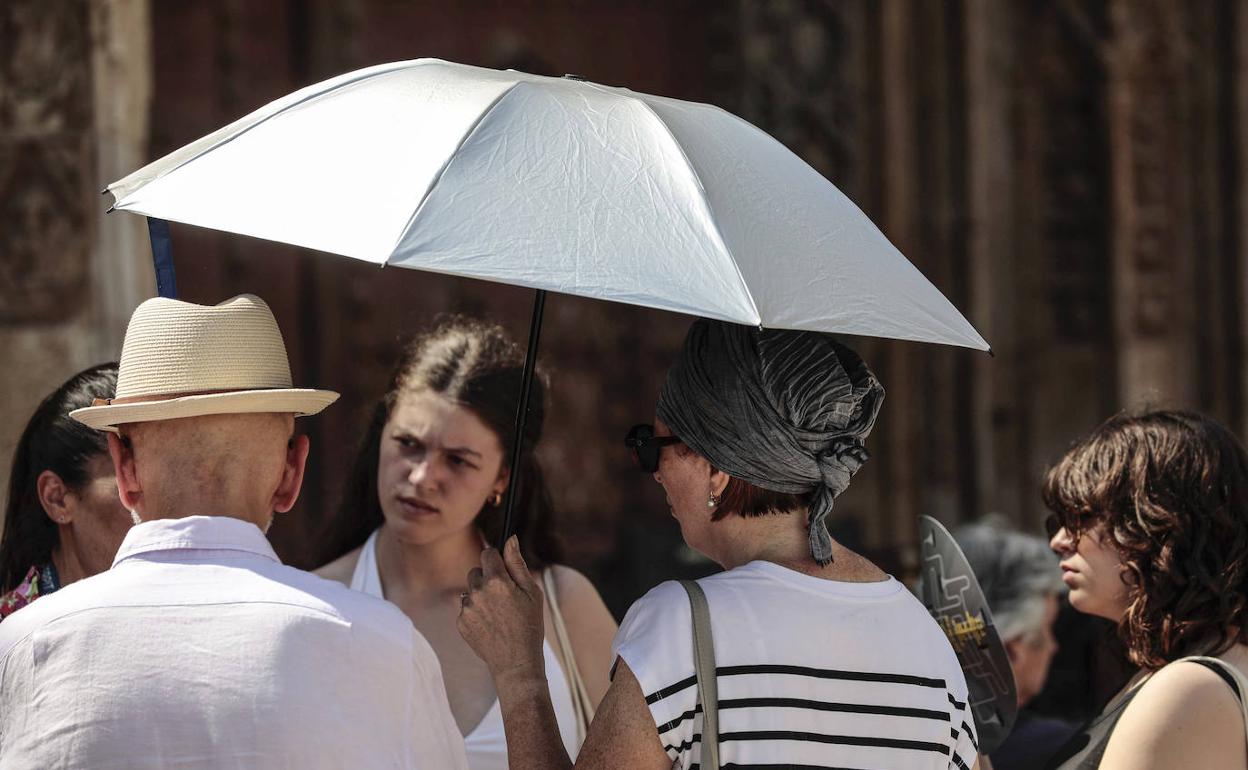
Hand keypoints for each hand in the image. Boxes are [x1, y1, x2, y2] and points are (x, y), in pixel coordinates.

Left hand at [457, 535, 545, 684]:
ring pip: (470, 590)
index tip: (503, 566)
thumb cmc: (530, 626)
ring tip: (498, 614)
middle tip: (504, 596)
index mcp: (497, 581)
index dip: (497, 559)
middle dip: (488, 577)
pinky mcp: (460, 622)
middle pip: (476, 570)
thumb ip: (517, 564)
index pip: (488, 553)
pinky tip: (490, 625)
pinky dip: (475, 612)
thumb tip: (510, 538)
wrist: (516, 663)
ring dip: (481, 595)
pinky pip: (466, 608)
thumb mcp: (532, 592)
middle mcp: (478, 592)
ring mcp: (466, 608)